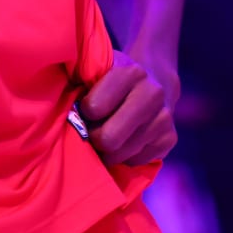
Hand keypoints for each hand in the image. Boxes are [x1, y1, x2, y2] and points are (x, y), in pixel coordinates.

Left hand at [78, 50, 178, 165]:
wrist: (155, 79)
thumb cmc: (114, 79)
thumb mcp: (97, 69)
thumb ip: (80, 80)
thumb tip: (63, 107)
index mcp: (131, 72)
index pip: (94, 108)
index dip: (84, 112)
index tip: (85, 109)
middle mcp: (152, 94)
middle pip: (108, 139)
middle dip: (94, 138)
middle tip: (92, 130)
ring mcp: (164, 118)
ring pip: (120, 155)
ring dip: (108, 150)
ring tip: (108, 134)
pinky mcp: (170, 139)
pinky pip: (135, 162)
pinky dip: (125, 156)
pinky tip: (126, 139)